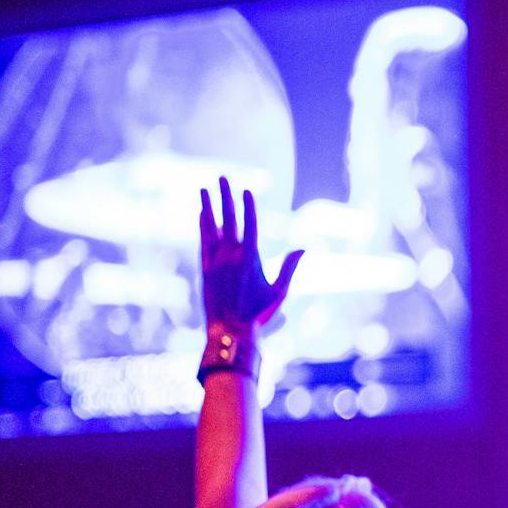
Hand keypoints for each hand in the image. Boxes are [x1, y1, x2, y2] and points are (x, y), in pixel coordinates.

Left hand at [199, 177, 300, 332]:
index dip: (248, 205)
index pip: (250, 224)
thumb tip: (305, 248)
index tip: (246, 189)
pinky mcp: (205, 267)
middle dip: (225, 196)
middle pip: (228, 218)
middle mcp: (232, 254)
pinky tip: (202, 213)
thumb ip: (290, 267)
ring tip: (204, 188)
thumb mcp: (280, 291)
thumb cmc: (258, 313)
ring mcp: (216, 260)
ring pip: (211, 226)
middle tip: (222, 177)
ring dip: (208, 205)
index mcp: (251, 257)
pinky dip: (203, 225)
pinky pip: (204, 240)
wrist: (230, 329)